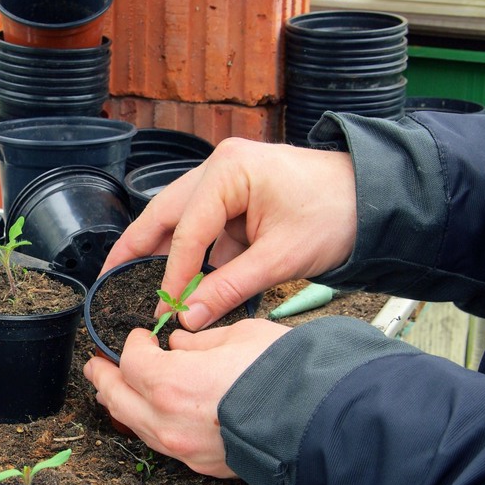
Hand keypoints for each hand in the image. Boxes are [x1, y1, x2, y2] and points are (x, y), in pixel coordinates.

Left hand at [82, 319, 289, 477]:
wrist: (318, 422)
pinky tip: (150, 413)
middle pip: (116, 397)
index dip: (131, 343)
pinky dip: (148, 424)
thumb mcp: (238, 336)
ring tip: (114, 388)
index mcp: (170, 383)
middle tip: (97, 363)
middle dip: (104, 376)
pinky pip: (160, 443)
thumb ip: (198, 341)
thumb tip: (179, 346)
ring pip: (134, 426)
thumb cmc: (284, 376)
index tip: (140, 336)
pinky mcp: (200, 465)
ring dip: (121, 403)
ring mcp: (182, 449)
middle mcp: (168, 421)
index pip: (131, 361)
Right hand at [100, 138, 357, 330]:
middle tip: (107, 280)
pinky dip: (193, 253)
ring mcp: (227, 178)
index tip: (161, 310)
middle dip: (137, 249)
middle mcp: (220, 166)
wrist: (377, 198)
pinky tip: (182, 281)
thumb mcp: (282, 257)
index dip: (171, 276)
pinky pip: (203, 226)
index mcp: (229, 171)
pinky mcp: (237, 195)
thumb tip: (189, 318)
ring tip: (134, 283)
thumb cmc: (337, 214)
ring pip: (180, 218)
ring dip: (163, 252)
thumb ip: (230, 287)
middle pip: (165, 213)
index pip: (186, 230)